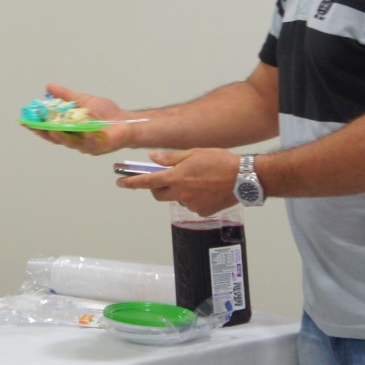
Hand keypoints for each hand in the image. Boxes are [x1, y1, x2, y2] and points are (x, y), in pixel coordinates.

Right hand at [23, 83, 133, 154]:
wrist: (126, 121)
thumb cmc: (106, 113)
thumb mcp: (83, 100)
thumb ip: (66, 96)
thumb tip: (49, 87)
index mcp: (69, 128)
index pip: (49, 128)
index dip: (37, 126)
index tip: (25, 121)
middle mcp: (75, 139)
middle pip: (55, 138)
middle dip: (43, 132)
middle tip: (33, 126)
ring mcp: (86, 144)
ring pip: (69, 142)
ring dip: (60, 137)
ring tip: (50, 130)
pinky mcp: (98, 147)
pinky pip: (91, 144)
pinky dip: (87, 138)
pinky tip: (84, 133)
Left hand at [115, 148, 239, 215]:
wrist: (244, 178)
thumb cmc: (220, 162)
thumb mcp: (193, 153)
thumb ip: (171, 157)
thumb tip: (152, 158)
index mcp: (176, 177)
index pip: (147, 181)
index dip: (131, 182)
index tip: (120, 182)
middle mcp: (181, 193)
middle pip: (158, 194)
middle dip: (157, 187)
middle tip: (164, 177)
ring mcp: (191, 205)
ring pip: (176, 199)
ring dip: (178, 191)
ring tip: (196, 180)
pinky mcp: (202, 212)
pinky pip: (191, 205)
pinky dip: (193, 198)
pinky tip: (205, 188)